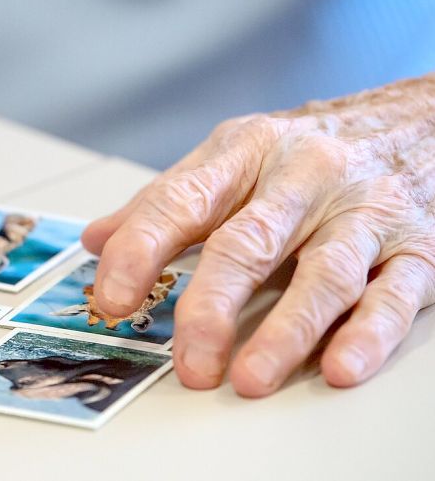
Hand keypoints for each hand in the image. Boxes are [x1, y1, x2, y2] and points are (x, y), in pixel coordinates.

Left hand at [82, 77, 434, 395]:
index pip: (181, 200)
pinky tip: (339, 367)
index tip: (110, 297)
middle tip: (188, 359)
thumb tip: (95, 241)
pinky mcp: (416, 247)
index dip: (141, 249)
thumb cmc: (307, 150)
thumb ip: (164, 202)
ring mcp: (363, 212)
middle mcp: (304, 177)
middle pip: (249, 243)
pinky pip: (393, 294)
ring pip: (323, 274)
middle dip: (212, 305)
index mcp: (246, 152)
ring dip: (286, 332)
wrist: (416, 120)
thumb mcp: (231, 157)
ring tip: (249, 377)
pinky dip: (366, 334)